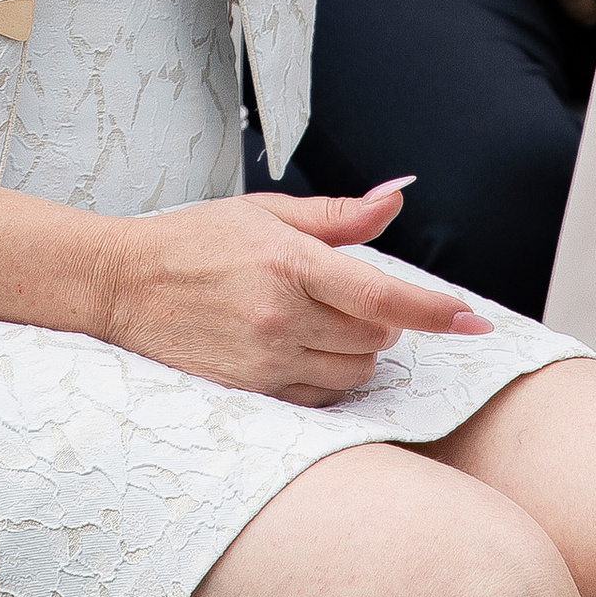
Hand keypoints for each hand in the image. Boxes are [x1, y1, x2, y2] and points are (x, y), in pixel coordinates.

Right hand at [99, 183, 490, 405]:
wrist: (122, 286)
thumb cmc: (196, 242)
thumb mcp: (265, 213)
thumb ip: (338, 215)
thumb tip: (397, 199)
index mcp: (288, 261)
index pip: (380, 294)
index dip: (434, 311)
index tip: (473, 322)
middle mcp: (280, 316)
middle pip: (375, 339)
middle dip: (378, 322)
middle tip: (343, 299)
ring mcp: (264, 360)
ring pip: (354, 373)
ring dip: (357, 353)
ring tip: (316, 322)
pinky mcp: (250, 394)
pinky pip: (320, 397)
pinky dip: (328, 378)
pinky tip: (297, 350)